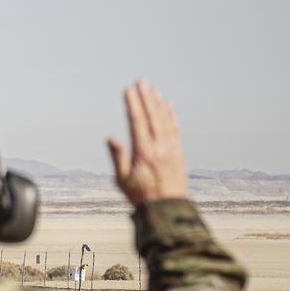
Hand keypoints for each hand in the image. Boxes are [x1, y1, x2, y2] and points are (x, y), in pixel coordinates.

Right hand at [108, 80, 188, 206]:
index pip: (136, 122)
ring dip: (157, 103)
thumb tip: (111, 137)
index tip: (129, 91)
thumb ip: (118, 157)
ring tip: (152, 89)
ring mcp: (171, 148)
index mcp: (143, 152)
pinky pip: (175, 128)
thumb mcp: (122, 180)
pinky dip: (170, 115)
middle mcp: (159, 147)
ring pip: (164, 120)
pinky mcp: (178, 152)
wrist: (167, 208)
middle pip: (151, 116)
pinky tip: (166, 105)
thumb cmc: (140, 196)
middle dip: (145, 98)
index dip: (133, 105)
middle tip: (141, 82)